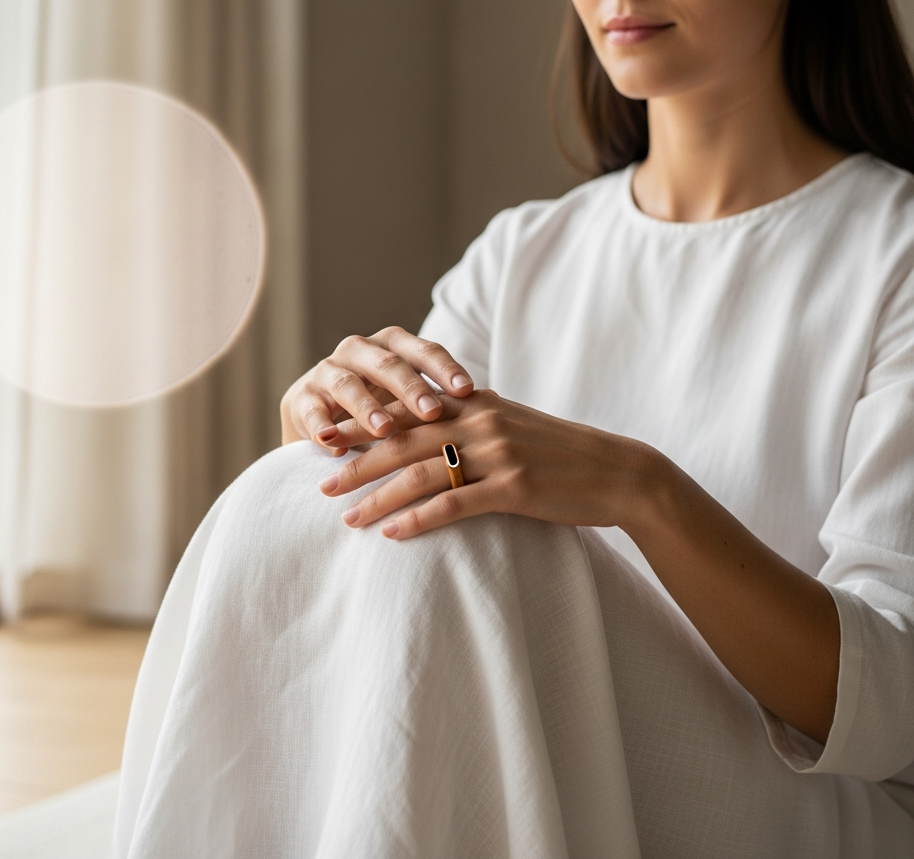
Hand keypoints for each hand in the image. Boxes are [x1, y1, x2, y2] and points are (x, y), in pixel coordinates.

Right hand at [280, 327, 474, 456]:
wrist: (323, 424)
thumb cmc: (381, 410)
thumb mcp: (410, 402)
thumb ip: (443, 399)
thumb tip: (498, 404)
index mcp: (392, 345)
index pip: (424, 351)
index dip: (445, 369)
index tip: (470, 390)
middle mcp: (359, 350)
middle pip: (388, 362)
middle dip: (410, 388)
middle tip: (432, 411)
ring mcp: (327, 372)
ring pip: (348, 383)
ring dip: (366, 408)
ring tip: (384, 431)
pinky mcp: (299, 399)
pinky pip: (311, 411)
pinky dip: (322, 428)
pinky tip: (334, 447)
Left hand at [319, 389, 659, 537]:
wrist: (616, 471)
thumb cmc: (558, 452)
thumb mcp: (510, 423)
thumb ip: (468, 417)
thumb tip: (428, 423)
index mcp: (474, 402)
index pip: (405, 408)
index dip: (362, 422)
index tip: (324, 435)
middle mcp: (480, 421)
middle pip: (403, 439)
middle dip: (357, 461)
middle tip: (320, 480)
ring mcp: (498, 453)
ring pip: (421, 473)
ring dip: (378, 496)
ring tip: (346, 516)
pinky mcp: (515, 488)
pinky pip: (455, 504)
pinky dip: (419, 519)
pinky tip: (392, 534)